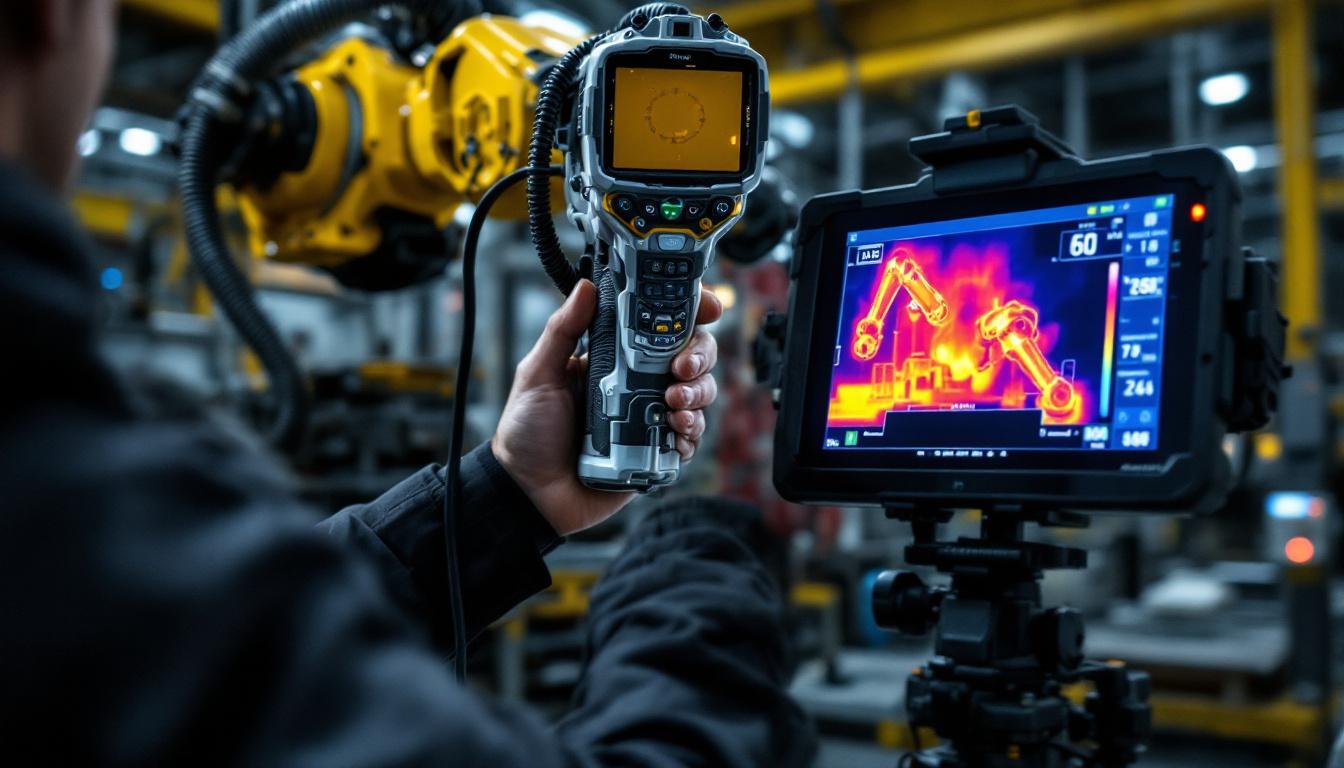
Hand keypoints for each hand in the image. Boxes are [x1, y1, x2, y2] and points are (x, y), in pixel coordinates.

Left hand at [492, 279, 722, 535]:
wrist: (528, 492)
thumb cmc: (527, 432)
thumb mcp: (539, 373)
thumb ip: (562, 330)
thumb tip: (587, 287)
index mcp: (614, 358)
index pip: (660, 326)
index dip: (690, 313)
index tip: (706, 308)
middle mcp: (639, 384)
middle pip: (692, 356)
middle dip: (698, 357)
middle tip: (680, 368)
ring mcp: (651, 418)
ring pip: (698, 395)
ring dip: (698, 393)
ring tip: (674, 405)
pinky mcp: (656, 452)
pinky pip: (690, 438)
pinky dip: (692, 433)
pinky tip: (677, 434)